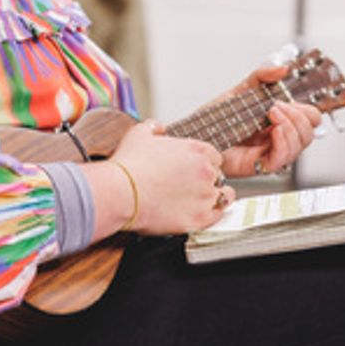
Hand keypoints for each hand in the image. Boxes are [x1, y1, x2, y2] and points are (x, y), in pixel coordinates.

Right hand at [105, 120, 228, 235]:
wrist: (121, 193)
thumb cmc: (129, 165)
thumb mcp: (139, 134)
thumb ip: (153, 126)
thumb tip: (158, 127)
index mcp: (197, 150)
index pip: (214, 156)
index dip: (203, 162)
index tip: (193, 168)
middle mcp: (206, 172)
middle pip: (218, 175)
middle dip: (207, 179)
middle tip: (190, 185)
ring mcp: (205, 196)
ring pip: (222, 196)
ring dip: (213, 197)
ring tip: (199, 200)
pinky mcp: (199, 218)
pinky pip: (217, 216)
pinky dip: (212, 214)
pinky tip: (202, 212)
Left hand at [214, 64, 322, 178]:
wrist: (196, 135)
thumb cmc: (215, 118)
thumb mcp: (240, 90)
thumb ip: (261, 77)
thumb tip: (282, 69)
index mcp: (278, 121)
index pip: (309, 119)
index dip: (307, 111)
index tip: (288, 100)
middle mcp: (278, 138)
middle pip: (309, 133)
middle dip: (299, 117)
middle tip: (277, 107)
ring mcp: (271, 152)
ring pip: (300, 145)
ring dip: (290, 127)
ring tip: (272, 114)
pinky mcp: (261, 165)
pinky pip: (283, 159)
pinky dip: (283, 144)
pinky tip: (274, 132)